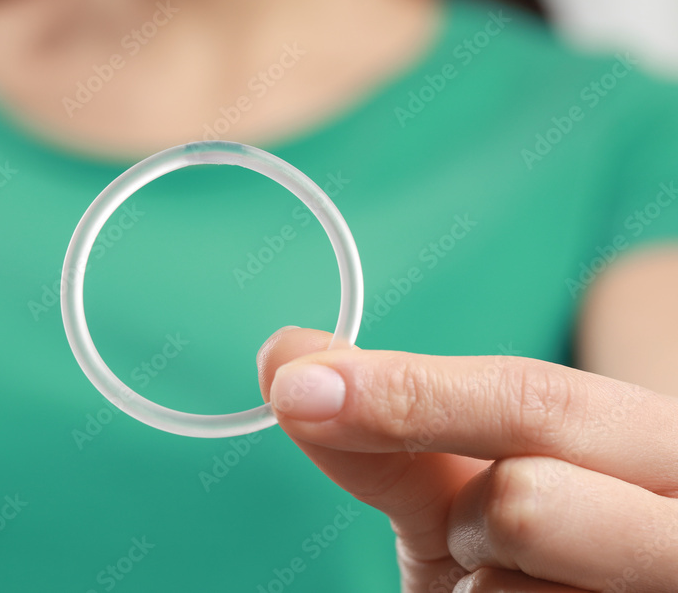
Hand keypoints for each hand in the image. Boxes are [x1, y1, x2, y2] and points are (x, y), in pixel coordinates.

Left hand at [256, 327, 677, 591]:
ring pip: (502, 586)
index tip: (299, 390)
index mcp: (652, 439)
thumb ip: (396, 422)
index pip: (535, 400)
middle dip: (470, 519)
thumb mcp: (476, 480)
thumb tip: (287, 358)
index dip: (408, 394)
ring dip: (480, 583)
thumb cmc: (544, 542)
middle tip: (476, 535)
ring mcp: (668, 592)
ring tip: (526, 582)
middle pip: (526, 499)